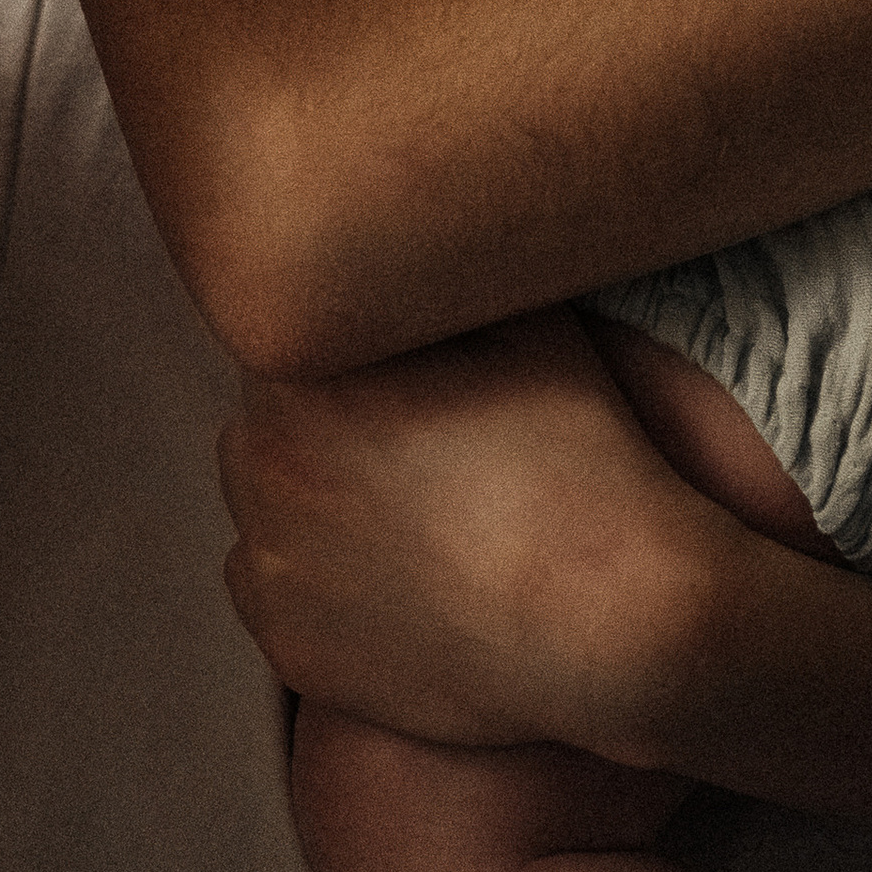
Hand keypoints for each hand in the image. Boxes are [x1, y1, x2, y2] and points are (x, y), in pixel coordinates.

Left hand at [217, 311, 743, 764]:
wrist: (615, 625)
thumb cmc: (581, 460)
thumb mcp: (530, 323)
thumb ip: (453, 271)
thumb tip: (425, 226)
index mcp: (301, 371)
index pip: (297, 329)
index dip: (357, 349)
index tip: (411, 373)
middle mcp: (256, 463)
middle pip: (275, 416)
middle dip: (329, 421)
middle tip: (421, 441)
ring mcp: (267, 562)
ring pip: (272, 502)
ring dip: (319, 497)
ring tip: (418, 511)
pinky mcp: (285, 644)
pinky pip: (281, 591)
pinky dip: (325, 582)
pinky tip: (404, 575)